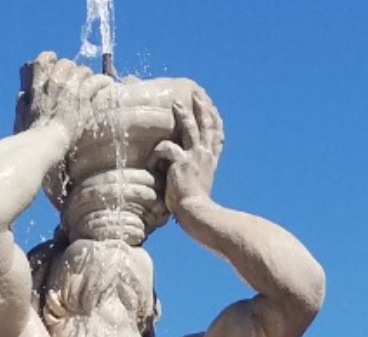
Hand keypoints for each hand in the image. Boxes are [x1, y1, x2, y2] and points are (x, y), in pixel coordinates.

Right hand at [16, 51, 107, 136]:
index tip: (57, 71)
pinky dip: (103, 82)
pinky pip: (97, 81)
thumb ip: (23, 101)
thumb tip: (22, 94)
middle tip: (77, 82)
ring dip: (88, 77)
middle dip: (72, 71)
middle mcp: (54, 80)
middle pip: (66, 63)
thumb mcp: (22, 114)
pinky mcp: (84, 95)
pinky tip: (106, 85)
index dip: (52, 61)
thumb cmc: (32, 134)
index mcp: (38, 82)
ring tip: (93, 85)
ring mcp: (69, 86)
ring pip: (83, 70)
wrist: (45, 142)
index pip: (45, 58)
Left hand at [154, 88, 223, 215]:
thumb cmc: (194, 204)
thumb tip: (182, 166)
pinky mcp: (182, 162)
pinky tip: (151, 164)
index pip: (216, 135)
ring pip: (191, 128)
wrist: (196, 212)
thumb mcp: (199, 184)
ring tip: (176, 104)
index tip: (213, 109)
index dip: (214, 120)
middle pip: (207, 125)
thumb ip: (195, 171)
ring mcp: (196, 157)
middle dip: (202, 108)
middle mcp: (206, 155)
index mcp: (210, 160)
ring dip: (184, 114)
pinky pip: (167, 148)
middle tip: (196, 94)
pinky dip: (156, 154)